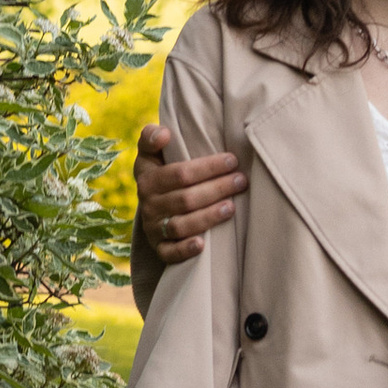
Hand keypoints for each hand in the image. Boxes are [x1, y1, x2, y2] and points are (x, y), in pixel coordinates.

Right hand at [136, 122, 246, 265]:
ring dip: (208, 217)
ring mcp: (153, 228)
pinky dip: (184, 250)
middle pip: (186, 199)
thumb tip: (165, 134)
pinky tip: (202, 244)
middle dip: (217, 189)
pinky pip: (169, 253)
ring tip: (232, 207)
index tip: (232, 160)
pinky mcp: (159, 248)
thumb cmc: (160, 171)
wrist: (151, 204)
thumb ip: (152, 136)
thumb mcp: (151, 152)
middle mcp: (148, 204)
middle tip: (241, 181)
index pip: (180, 173)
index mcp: (147, 178)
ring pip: (181, 225)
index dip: (208, 167)